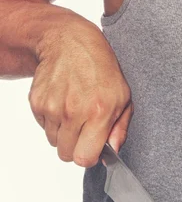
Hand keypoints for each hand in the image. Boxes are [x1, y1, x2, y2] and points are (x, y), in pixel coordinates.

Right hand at [28, 21, 132, 166]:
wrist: (71, 43)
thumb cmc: (102, 70)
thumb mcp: (124, 97)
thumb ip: (120, 128)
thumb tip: (113, 151)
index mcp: (99, 112)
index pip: (85, 158)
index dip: (90, 156)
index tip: (94, 146)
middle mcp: (73, 111)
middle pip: (67, 154)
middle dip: (77, 146)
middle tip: (86, 128)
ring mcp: (52, 107)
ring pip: (54, 142)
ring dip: (65, 133)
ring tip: (76, 110)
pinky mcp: (37, 103)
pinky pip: (44, 127)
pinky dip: (53, 121)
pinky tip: (64, 102)